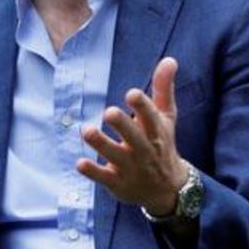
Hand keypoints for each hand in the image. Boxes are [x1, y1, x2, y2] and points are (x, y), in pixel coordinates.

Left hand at [76, 57, 186, 215]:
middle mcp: (145, 151)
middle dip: (123, 125)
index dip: (143, 106)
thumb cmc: (162, 144)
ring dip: (102, 144)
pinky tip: (79, 163)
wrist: (167, 190)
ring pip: (116, 156)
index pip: (151, 118)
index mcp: (156, 132)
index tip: (132, 93)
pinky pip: (104, 178)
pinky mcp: (118, 184)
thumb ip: (163, 88)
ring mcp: (131, 168)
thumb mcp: (166, 118)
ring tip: (87, 130)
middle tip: (109, 112)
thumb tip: (169, 59)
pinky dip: (93, 171)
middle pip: (134, 138)